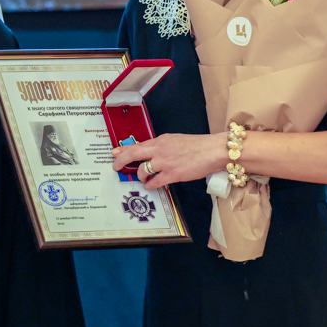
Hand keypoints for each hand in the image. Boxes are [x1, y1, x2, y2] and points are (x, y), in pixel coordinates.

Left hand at [110, 133, 226, 190]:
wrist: (212, 150)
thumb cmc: (198, 145)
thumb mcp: (176, 140)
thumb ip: (162, 146)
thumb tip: (151, 152)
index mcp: (160, 140)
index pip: (137, 144)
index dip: (123, 149)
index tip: (114, 153)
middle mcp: (159, 150)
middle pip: (133, 154)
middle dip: (121, 161)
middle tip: (116, 167)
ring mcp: (165, 162)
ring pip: (142, 170)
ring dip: (140, 176)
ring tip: (143, 178)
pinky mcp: (172, 174)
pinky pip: (154, 182)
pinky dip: (150, 185)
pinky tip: (150, 186)